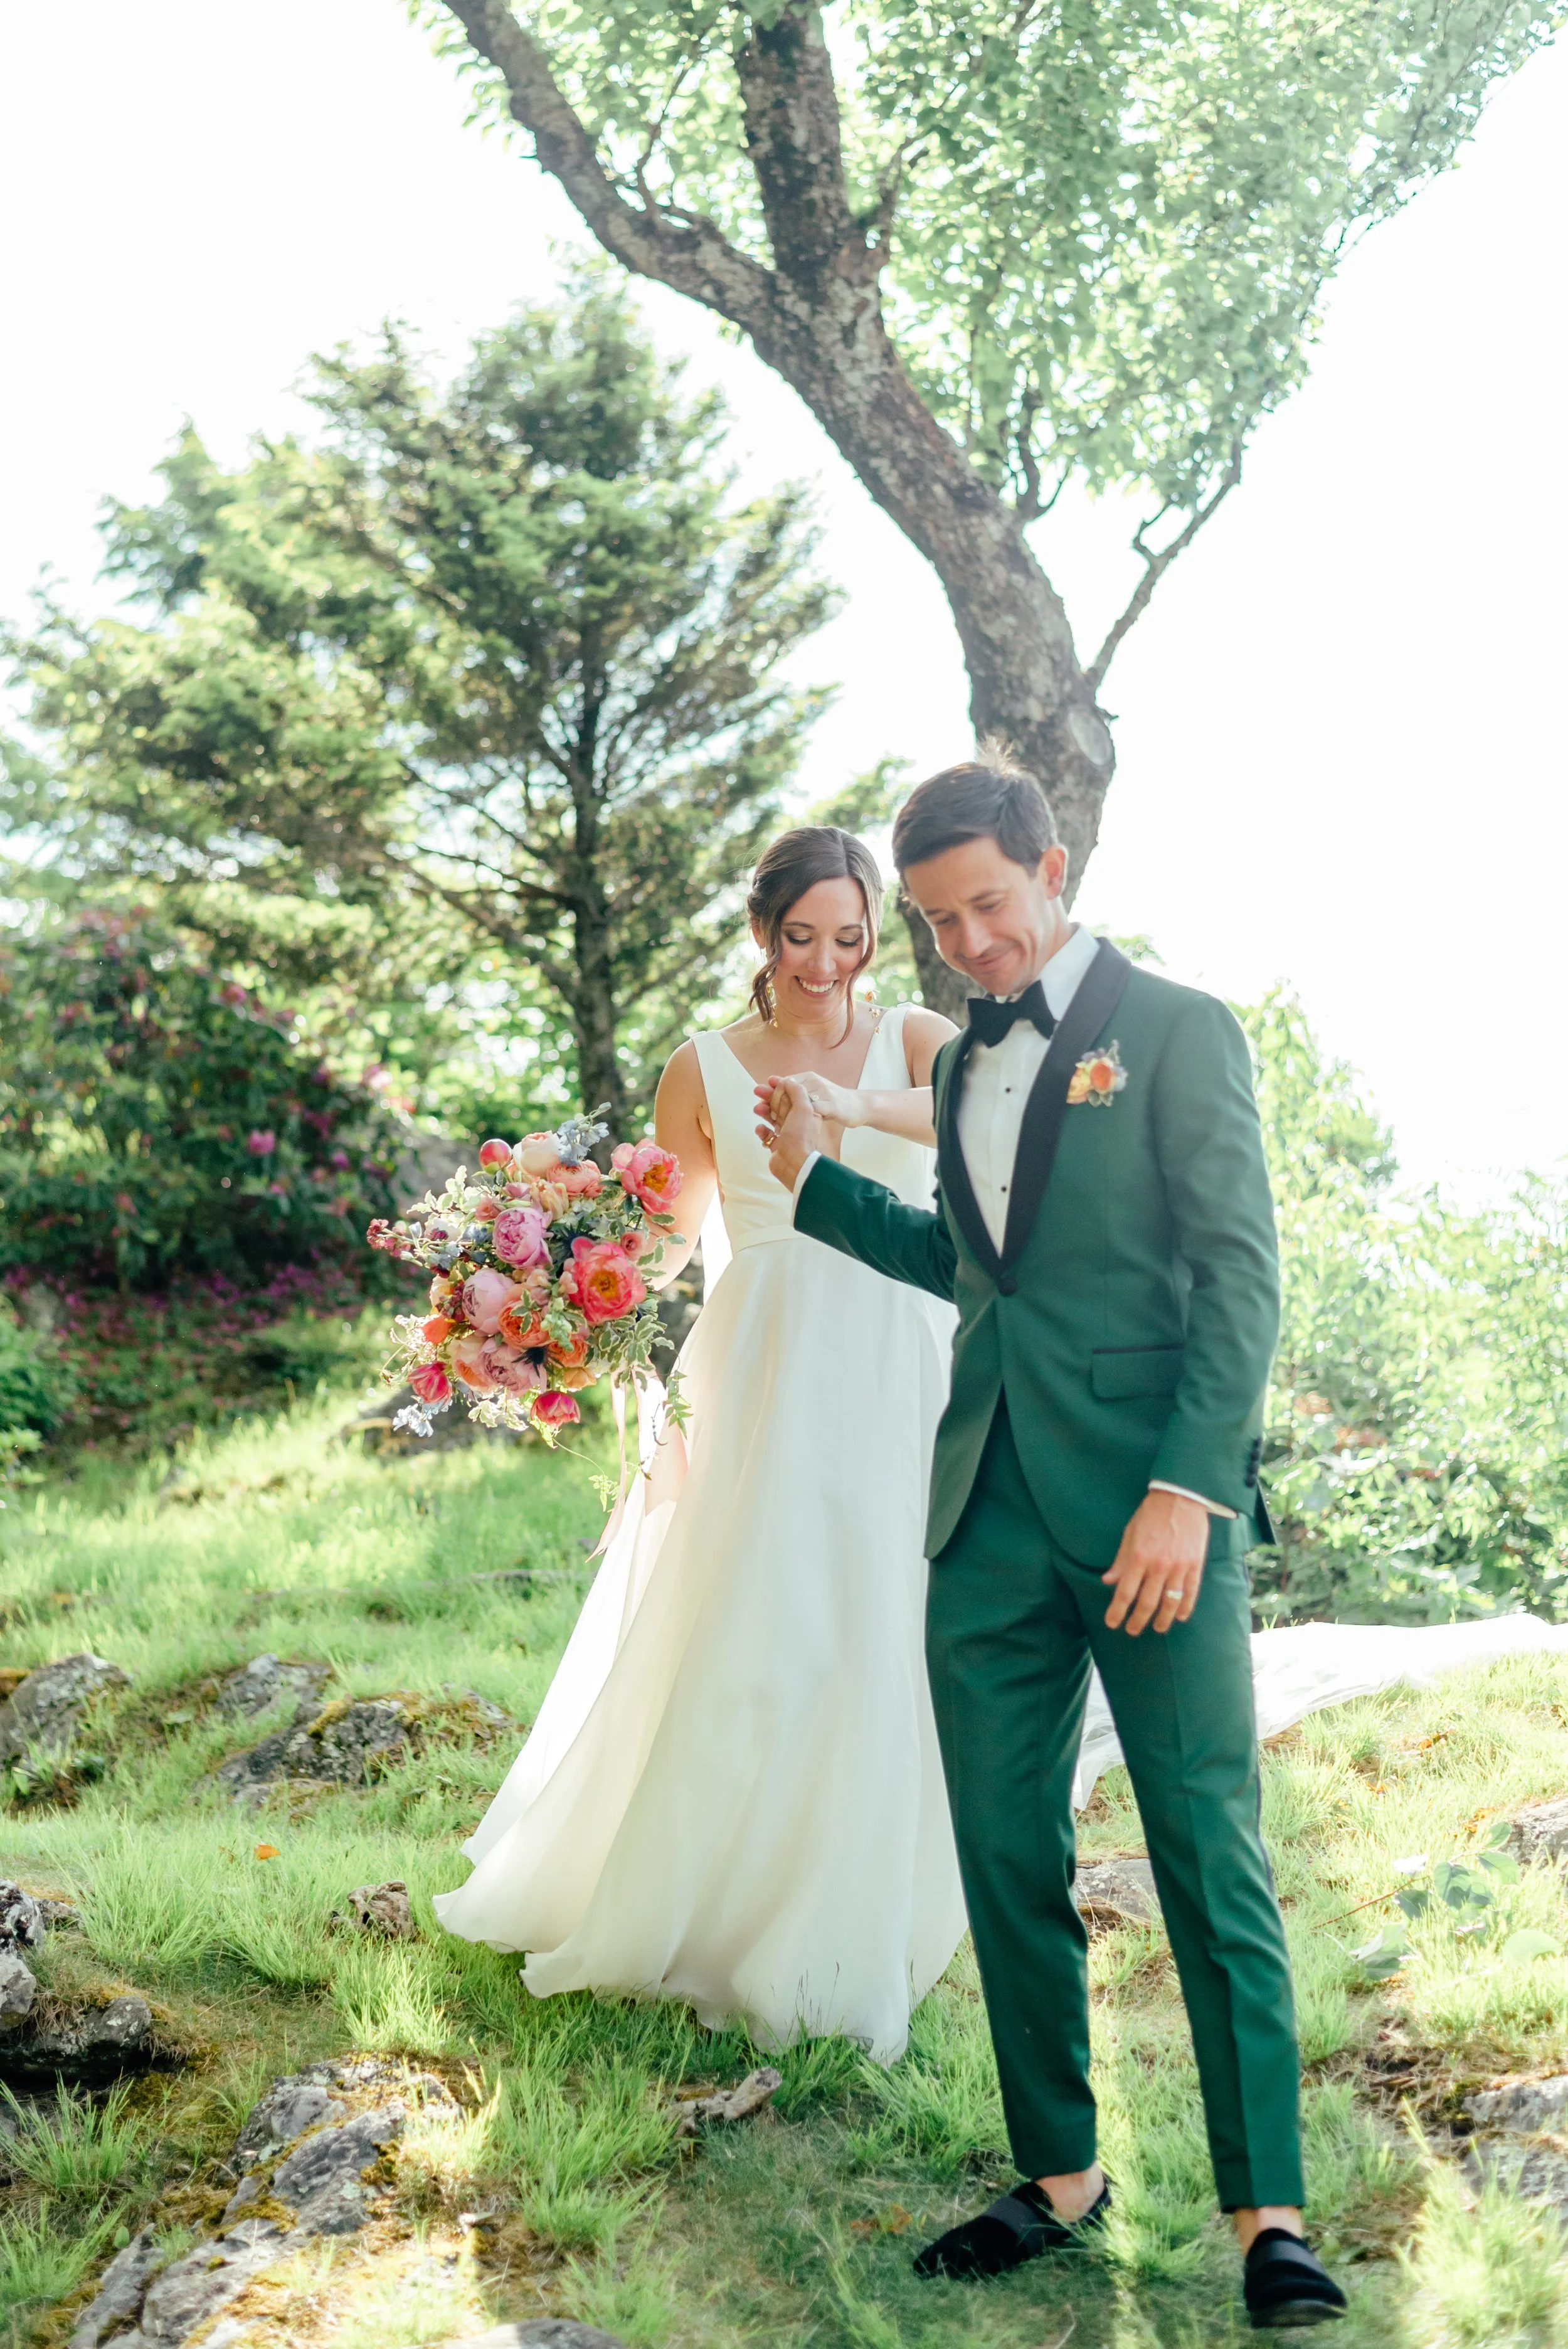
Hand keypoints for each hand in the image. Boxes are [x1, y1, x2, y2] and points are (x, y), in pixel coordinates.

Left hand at [752, 1071, 863, 1131]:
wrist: (857, 1106)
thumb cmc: (831, 1103)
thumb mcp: (810, 1095)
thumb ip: (792, 1091)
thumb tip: (770, 1084)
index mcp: (807, 1077)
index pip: (783, 1083)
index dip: (770, 1093)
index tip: (760, 1101)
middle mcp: (814, 1081)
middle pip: (787, 1090)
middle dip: (773, 1102)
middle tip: (763, 1113)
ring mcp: (823, 1092)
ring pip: (798, 1101)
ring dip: (785, 1112)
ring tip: (775, 1123)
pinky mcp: (832, 1105)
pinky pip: (814, 1111)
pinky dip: (802, 1121)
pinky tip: (794, 1130)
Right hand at [755, 1074, 831, 1191]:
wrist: (795, 1163)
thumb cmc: (801, 1135)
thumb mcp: (803, 1107)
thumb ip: (796, 1091)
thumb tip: (788, 1080)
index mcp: (806, 1113)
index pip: (792, 1095)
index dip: (781, 1086)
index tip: (769, 1080)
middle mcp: (797, 1123)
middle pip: (781, 1105)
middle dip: (769, 1097)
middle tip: (757, 1090)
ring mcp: (787, 1135)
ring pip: (773, 1118)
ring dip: (764, 1111)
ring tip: (757, 1109)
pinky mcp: (777, 1147)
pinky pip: (767, 1135)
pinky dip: (763, 1131)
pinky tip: (760, 1129)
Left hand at [1101, 1490, 1207, 1634]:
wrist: (1180, 1497)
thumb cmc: (1150, 1514)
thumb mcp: (1129, 1534)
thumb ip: (1120, 1560)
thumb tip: (1108, 1581)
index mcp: (1138, 1557)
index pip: (1125, 1592)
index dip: (1117, 1611)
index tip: (1112, 1623)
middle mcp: (1158, 1566)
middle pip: (1147, 1603)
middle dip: (1138, 1620)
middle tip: (1132, 1630)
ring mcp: (1179, 1567)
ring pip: (1170, 1602)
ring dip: (1162, 1620)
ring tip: (1157, 1628)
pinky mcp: (1195, 1565)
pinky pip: (1191, 1592)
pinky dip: (1185, 1607)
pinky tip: (1180, 1617)